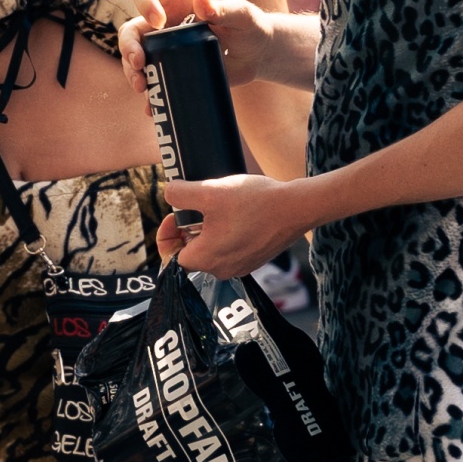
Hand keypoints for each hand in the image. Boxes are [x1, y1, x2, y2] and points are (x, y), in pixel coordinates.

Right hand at [122, 0, 317, 89]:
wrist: (257, 55)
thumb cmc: (249, 25)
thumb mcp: (242, 14)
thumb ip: (225, 9)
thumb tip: (200, 2)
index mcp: (176, 1)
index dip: (143, 2)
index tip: (158, 22)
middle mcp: (164, 24)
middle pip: (131, 30)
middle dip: (128, 46)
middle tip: (139, 64)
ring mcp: (165, 50)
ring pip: (134, 58)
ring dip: (132, 73)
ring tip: (143, 88)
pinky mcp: (172, 72)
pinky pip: (153, 83)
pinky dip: (149, 98)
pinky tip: (151, 108)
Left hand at [157, 168, 321, 279]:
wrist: (296, 207)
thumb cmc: (254, 202)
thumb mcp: (209, 191)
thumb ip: (180, 194)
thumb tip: (168, 193)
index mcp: (206, 260)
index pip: (172, 257)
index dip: (167, 235)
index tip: (173, 215)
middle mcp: (222, 270)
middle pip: (191, 253)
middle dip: (188, 229)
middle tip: (196, 205)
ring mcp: (240, 266)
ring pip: (211, 250)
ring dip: (207, 230)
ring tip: (218, 207)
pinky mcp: (254, 259)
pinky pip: (230, 249)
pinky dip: (226, 233)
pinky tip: (236, 213)